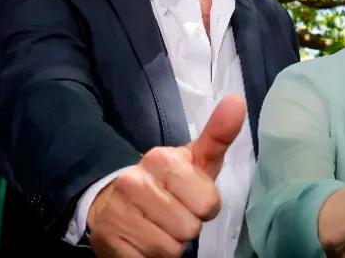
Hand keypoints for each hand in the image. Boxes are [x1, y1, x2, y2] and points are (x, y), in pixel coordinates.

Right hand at [87, 95, 246, 257]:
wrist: (113, 201)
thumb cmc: (167, 183)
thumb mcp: (195, 160)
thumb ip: (219, 135)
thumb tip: (237, 102)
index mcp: (161, 160)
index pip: (208, 204)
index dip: (204, 208)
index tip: (189, 199)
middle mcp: (135, 182)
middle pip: (189, 229)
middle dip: (186, 228)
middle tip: (172, 216)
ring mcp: (118, 212)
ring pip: (169, 249)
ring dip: (168, 245)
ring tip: (157, 228)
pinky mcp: (107, 240)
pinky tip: (142, 241)